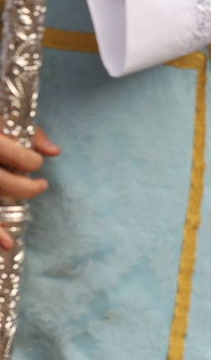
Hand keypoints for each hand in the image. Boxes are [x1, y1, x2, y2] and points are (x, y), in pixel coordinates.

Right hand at [0, 128, 59, 249]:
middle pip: (5, 184)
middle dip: (27, 188)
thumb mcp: (5, 116)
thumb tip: (55, 152)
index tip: (36, 163)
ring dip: (6, 220)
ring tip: (24, 207)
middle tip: (41, 185)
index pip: (18, 157)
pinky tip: (8, 243)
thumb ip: (32, 133)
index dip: (32, 163)